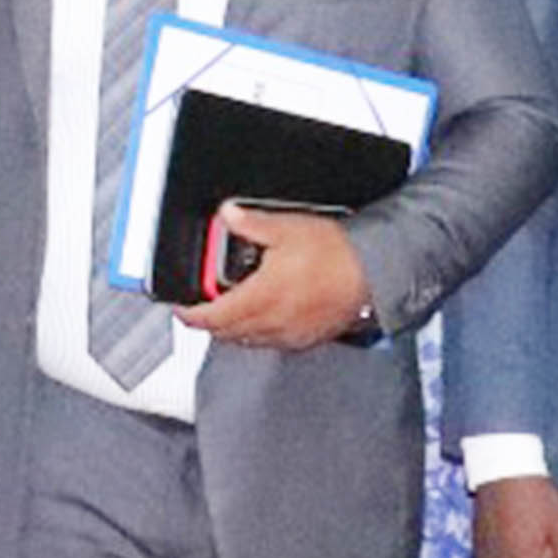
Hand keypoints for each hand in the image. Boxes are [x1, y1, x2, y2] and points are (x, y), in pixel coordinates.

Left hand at [181, 205, 373, 350]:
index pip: (211, 317)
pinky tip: (263, 317)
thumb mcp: (287, 228)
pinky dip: (259, 333)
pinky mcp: (307, 338)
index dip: (190, 315)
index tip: (181, 308)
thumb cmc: (338, 253)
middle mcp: (272, 322)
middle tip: (202, 306)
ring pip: (248, 340)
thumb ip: (251, 223)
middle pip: (226, 333)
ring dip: (232, 329)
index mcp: (260, 297)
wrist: (376, 272)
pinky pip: (272, 343)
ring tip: (229, 310)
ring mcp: (290, 334)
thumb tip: (228, 215)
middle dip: (209, 321)